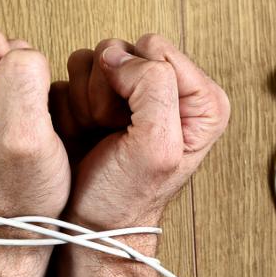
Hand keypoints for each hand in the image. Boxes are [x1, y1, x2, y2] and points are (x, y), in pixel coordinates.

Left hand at [0, 29, 70, 220]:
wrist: (10, 231)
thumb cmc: (14, 197)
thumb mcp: (24, 137)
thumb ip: (22, 78)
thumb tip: (21, 51)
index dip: (14, 86)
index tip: (6, 127)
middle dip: (13, 90)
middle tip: (8, 133)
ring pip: (1, 61)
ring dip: (16, 97)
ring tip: (7, 136)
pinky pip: (1, 77)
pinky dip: (14, 104)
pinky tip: (5, 134)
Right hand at [49, 34, 229, 234]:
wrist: (91, 226)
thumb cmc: (126, 197)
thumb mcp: (156, 146)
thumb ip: (153, 87)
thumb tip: (120, 55)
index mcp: (201, 100)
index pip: (156, 50)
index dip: (135, 84)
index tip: (131, 124)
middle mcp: (172, 91)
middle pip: (125, 50)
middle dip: (109, 90)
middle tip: (114, 130)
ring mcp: (134, 92)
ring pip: (98, 59)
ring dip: (89, 98)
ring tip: (102, 132)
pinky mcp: (104, 97)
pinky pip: (76, 74)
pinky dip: (74, 102)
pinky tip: (87, 130)